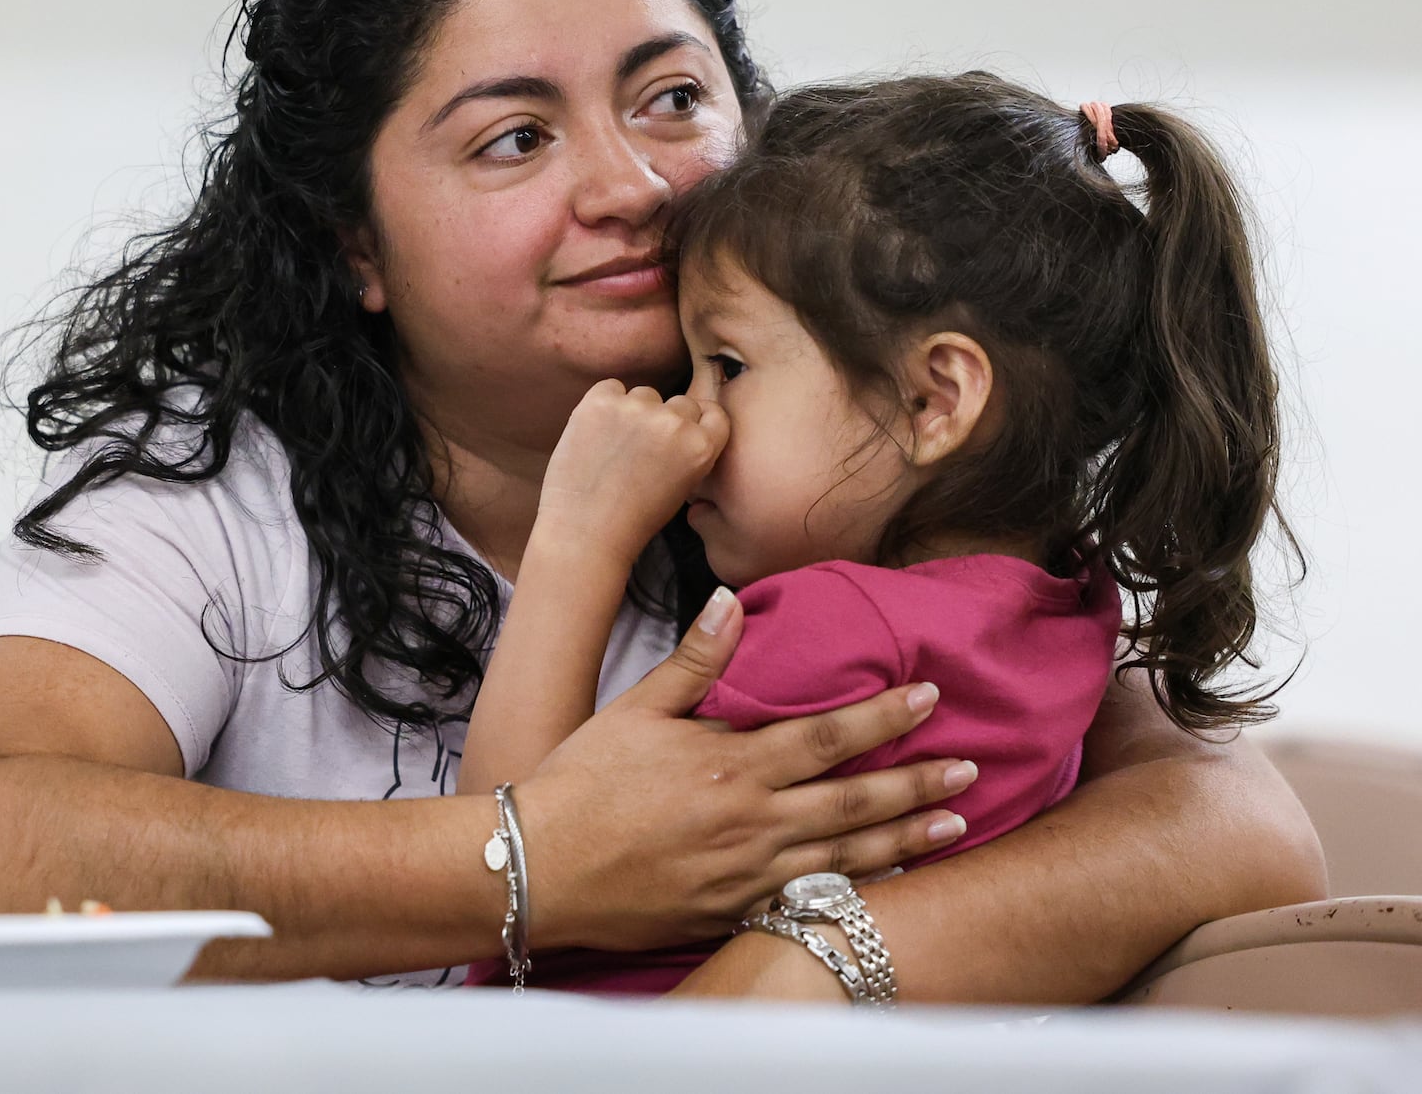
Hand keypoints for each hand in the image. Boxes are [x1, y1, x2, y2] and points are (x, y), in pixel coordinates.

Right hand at [514, 590, 974, 951]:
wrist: (539, 869)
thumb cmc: (582, 783)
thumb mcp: (634, 709)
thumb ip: (695, 659)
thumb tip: (730, 598)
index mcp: (731, 764)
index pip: (827, 736)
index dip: (883, 717)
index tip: (928, 696)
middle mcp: (752, 821)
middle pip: (853, 801)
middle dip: (917, 783)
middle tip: (970, 769)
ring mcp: (747, 874)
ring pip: (846, 856)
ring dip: (906, 839)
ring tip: (956, 826)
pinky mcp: (733, 911)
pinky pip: (811, 900)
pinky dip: (857, 890)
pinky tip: (890, 882)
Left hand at [536, 380, 727, 569]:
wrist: (585, 533)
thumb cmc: (633, 519)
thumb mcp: (683, 487)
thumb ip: (691, 449)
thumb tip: (683, 422)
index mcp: (701, 447)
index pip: (714, 412)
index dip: (699, 421)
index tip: (684, 432)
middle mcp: (674, 422)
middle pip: (681, 402)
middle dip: (667, 420)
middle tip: (643, 448)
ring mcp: (637, 409)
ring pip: (645, 394)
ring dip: (635, 411)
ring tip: (615, 447)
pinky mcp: (600, 402)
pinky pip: (610, 388)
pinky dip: (604, 404)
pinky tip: (596, 434)